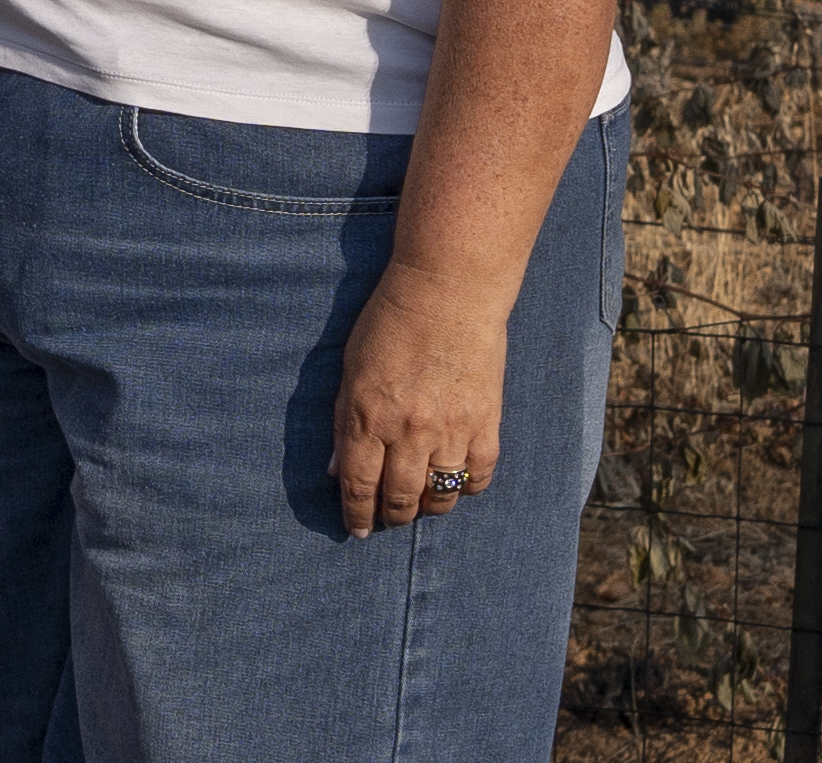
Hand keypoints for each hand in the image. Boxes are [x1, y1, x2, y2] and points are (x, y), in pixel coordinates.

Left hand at [329, 255, 505, 537]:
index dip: (356, 514)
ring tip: (420, 505)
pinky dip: (466, 487)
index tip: (357, 530)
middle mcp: (407, 431)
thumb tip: (335, 470)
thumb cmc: (390, 321)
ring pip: (439, 496)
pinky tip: (456, 483)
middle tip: (388, 519)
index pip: (358, 484)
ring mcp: (450, 430)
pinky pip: (477, 476)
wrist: (448, 291)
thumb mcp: (351, 368)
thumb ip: (342, 421)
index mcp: (366, 415)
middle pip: (398, 498)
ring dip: (426, 508)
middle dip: (390, 516)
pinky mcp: (485, 424)